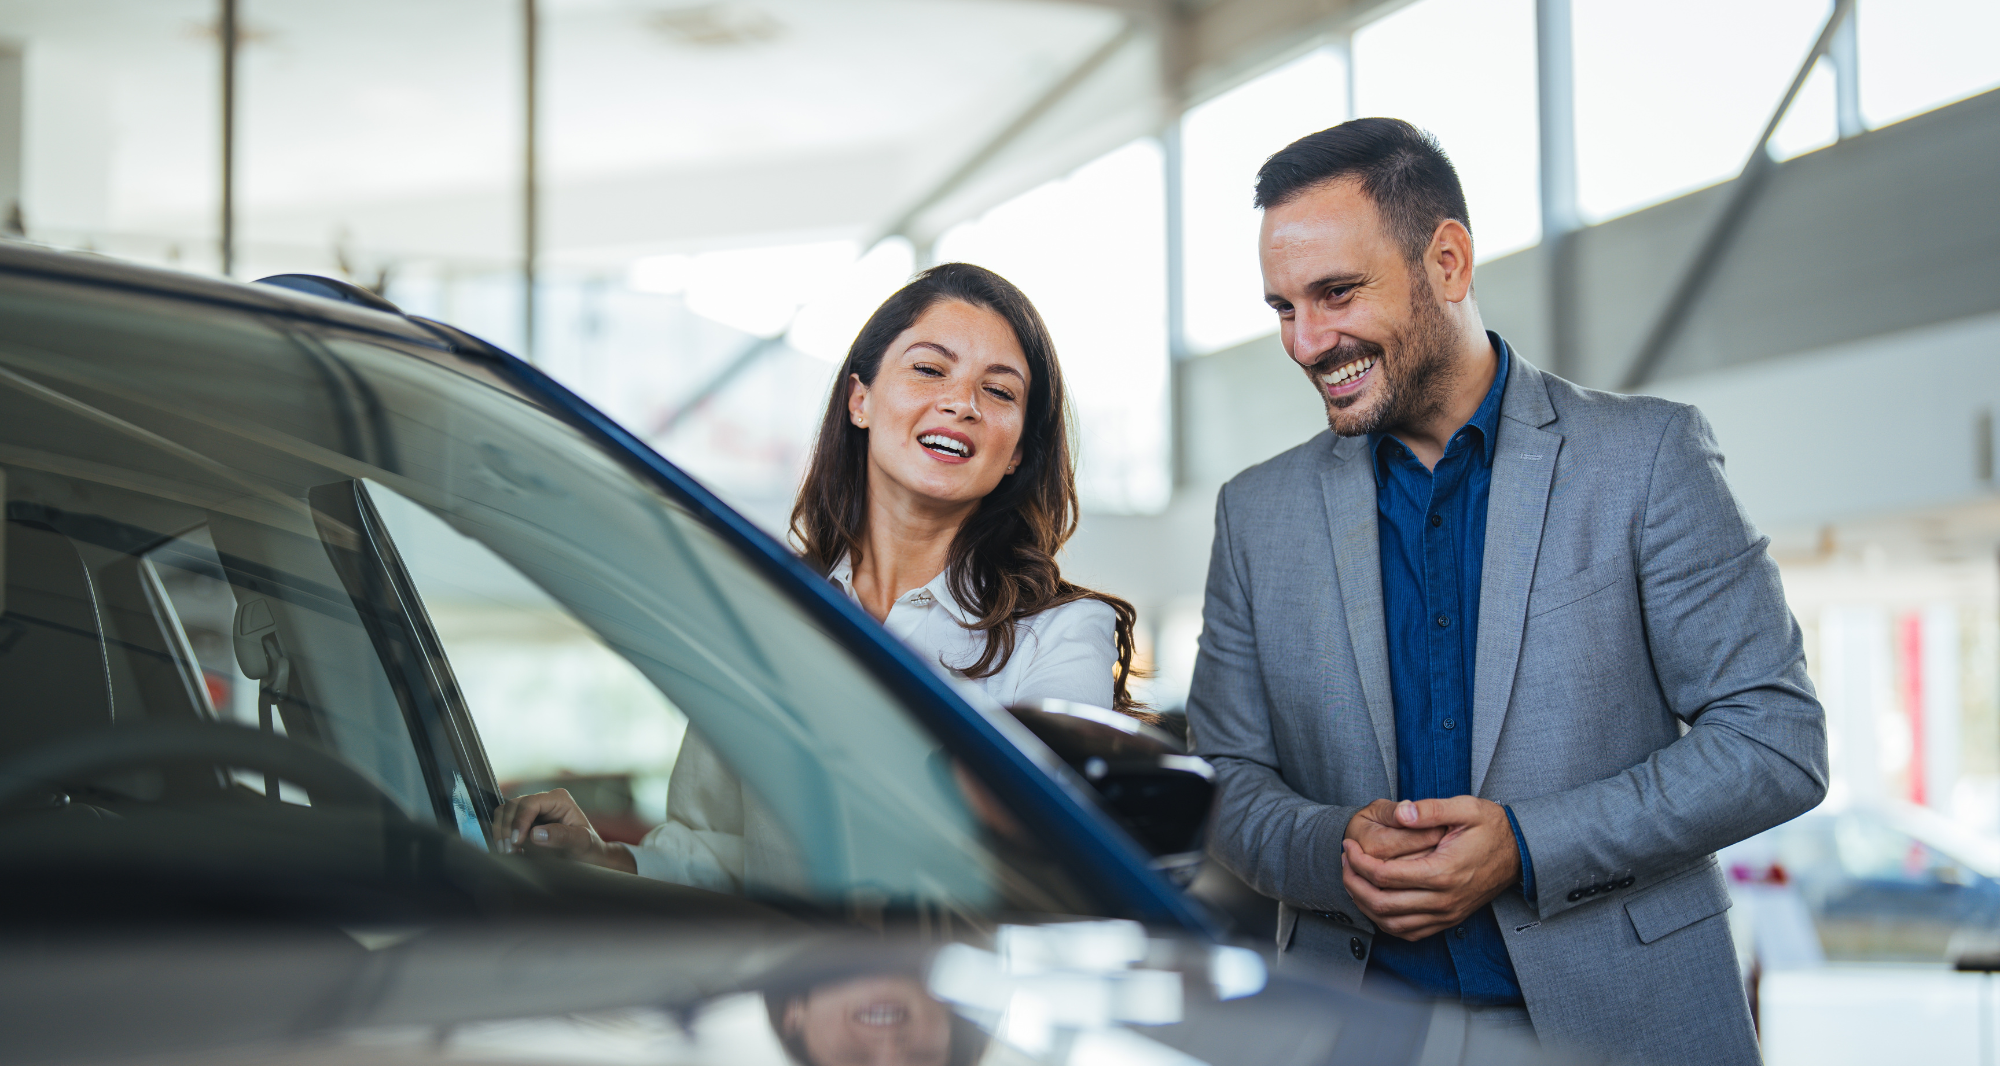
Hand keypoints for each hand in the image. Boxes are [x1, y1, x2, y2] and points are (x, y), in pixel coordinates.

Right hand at [492, 788, 636, 873]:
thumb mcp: (581, 842)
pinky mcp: (525, 820)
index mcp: (559, 799)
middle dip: (507, 828)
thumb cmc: (587, 847)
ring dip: (502, 831)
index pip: (530, 803)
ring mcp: (533, 809)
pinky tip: (510, 850)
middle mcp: (544, 800)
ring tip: (508, 851)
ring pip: (505, 812)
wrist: (588, 855)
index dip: (520, 821)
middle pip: (513, 805)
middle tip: (509, 850)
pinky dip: (502, 834)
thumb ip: (561, 837)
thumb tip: (535, 834)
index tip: (517, 842)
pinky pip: (505, 822)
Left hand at [1341, 796, 1518, 941]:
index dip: (1358, 861)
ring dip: (1365, 905)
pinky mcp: (1448, 920)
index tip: (1347, 845)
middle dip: (1353, 883)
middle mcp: (1443, 900)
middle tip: (1343, 863)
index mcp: (1443, 872)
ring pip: (1392, 924)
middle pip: (1382, 903)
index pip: (1385, 875)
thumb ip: (1430, 809)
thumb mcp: (1465, 808)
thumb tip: (1401, 812)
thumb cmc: (1492, 828)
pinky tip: (1374, 902)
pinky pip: (1409, 932)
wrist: (1520, 853)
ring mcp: (1446, 914)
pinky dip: (1385, 921)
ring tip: (1352, 880)